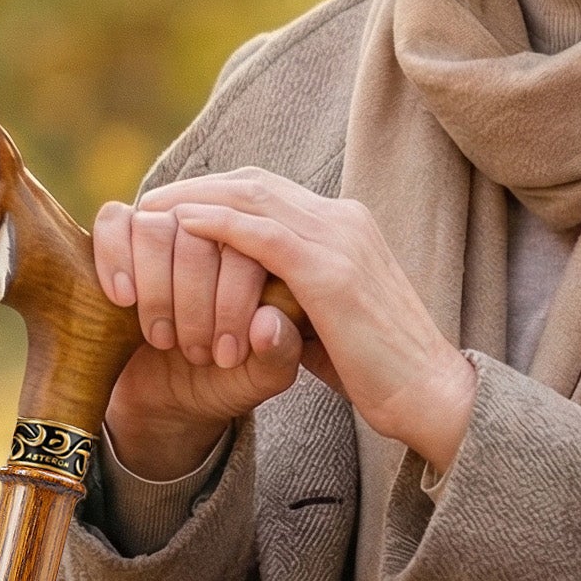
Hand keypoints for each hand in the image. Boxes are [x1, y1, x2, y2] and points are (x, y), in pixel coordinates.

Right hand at [93, 195, 305, 478]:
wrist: (168, 397)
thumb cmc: (223, 381)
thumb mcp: (259, 380)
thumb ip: (277, 356)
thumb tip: (266, 320)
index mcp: (264, 254)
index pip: (249, 249)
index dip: (233, 303)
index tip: (226, 357)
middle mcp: (218, 230)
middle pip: (201, 234)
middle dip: (194, 303)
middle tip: (196, 354)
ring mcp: (169, 227)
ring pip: (156, 227)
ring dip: (157, 290)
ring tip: (162, 340)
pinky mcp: (123, 233)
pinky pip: (115, 220)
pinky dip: (116, 257)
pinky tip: (124, 299)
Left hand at [142, 170, 478, 473]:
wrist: (432, 396)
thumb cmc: (382, 371)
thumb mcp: (331, 323)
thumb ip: (295, 302)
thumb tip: (255, 308)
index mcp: (347, 229)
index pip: (271, 192)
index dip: (218, 194)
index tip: (174, 210)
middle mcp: (345, 221)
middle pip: (254, 183)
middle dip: (196, 187)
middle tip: (148, 202)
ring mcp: (341, 241)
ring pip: (252, 199)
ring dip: (195, 201)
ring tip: (151, 212)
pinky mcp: (331, 272)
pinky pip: (262, 234)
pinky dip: (218, 225)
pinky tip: (183, 227)